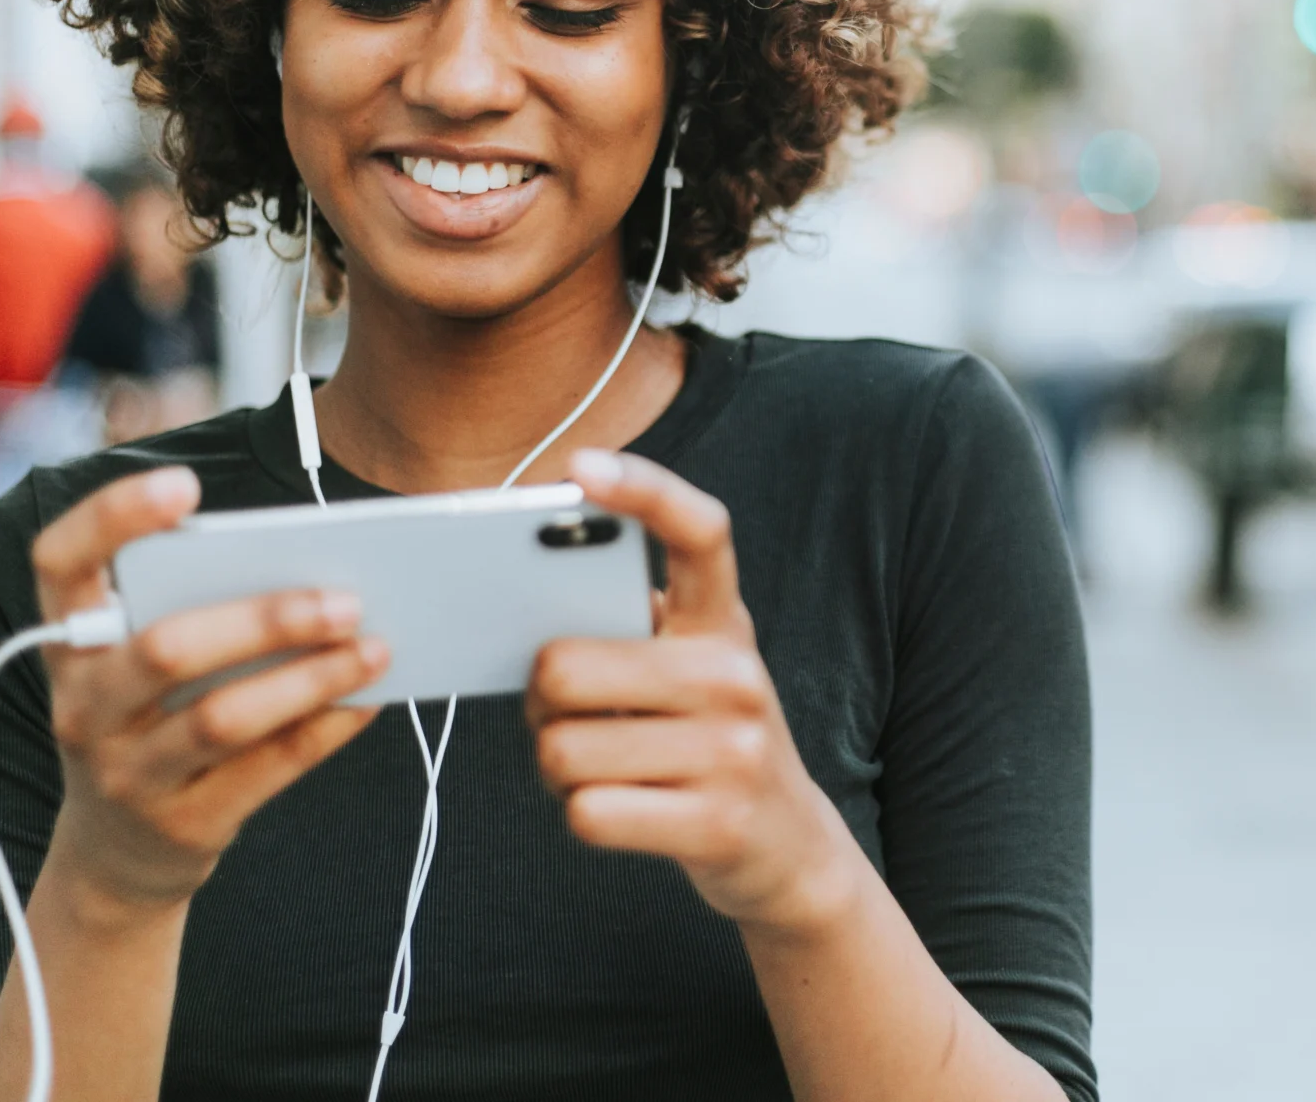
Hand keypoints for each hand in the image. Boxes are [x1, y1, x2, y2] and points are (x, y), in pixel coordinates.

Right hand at [27, 467, 388, 912]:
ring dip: (310, 678)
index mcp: (70, 642)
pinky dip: (323, 730)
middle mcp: (84, 706)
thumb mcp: (136, 665)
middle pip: (167, 649)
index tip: (184, 484)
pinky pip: (263, 772)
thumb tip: (313, 563)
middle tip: (346, 599)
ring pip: (221, 718)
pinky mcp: (180, 825)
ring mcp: (125, 772)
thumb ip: (191, 608)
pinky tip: (366, 701)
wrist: (116, 856)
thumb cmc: (150, 721)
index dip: (110, 518)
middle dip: (266, 619)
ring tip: (374, 647)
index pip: (60, 562)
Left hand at [528, 450, 861, 935]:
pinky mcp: (716, 823)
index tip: (582, 468)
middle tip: (564, 713)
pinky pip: (587, 812)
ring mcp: (733, 752)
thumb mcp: (691, 671)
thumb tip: (526, 610)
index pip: (699, 531)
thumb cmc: (706, 742)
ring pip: (562, 750)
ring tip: (602, 767)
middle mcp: (736, 675)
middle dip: (540, 700)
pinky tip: (624, 809)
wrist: (789, 846)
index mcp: (723, 622)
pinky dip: (582, 815)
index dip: (643, 490)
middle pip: (565, 667)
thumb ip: (630, 632)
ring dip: (557, 768)